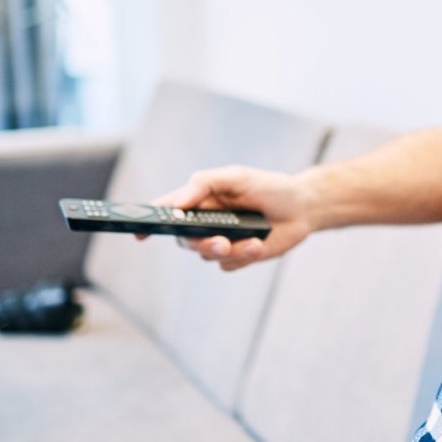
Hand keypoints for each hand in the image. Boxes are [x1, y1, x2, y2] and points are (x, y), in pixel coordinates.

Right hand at [143, 165, 315, 270]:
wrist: (303, 208)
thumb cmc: (269, 187)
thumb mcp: (237, 176)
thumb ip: (204, 183)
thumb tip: (177, 204)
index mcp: (199, 199)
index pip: (166, 210)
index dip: (147, 221)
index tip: (138, 232)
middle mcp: (205, 222)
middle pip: (185, 240)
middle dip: (201, 243)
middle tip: (221, 241)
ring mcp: (220, 241)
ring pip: (207, 255)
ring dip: (231, 250)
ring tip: (254, 240)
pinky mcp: (237, 257)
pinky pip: (229, 265)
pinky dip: (245, 256)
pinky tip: (261, 244)